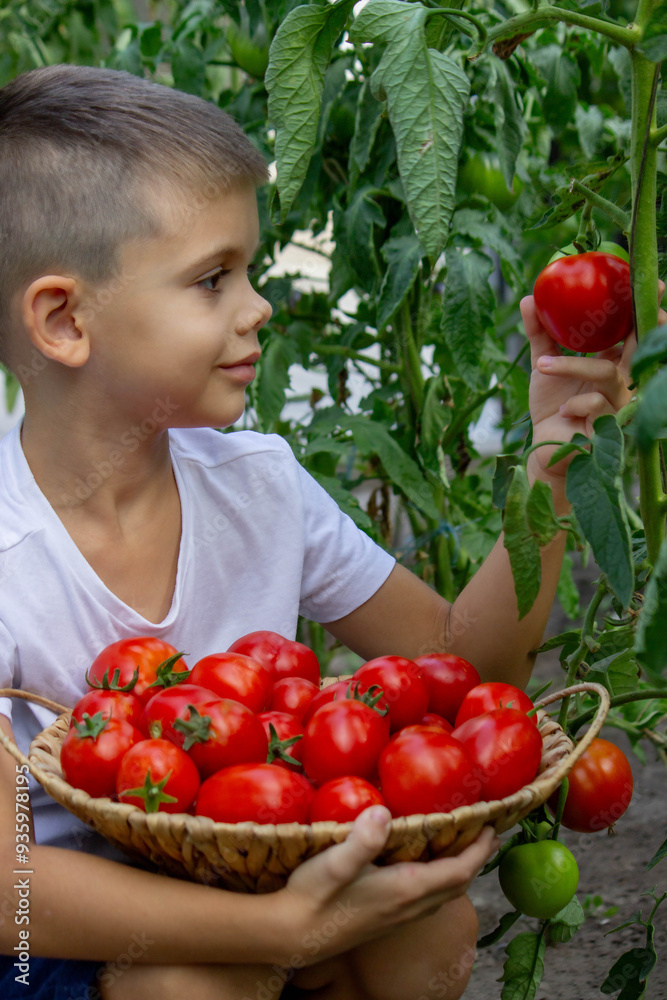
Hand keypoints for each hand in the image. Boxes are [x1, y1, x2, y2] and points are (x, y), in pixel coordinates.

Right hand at [273, 806, 498, 966]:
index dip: (480, 849)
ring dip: (457, 871)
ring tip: (459, 846)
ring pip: (442, 895)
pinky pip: (425, 901)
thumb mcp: (333, 862)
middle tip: (484, 832)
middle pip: (456, 884)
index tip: (494, 826)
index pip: (458, 871)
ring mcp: (396, 918)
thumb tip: (383, 812)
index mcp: (404, 890)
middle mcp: (407, 908)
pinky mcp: (383, 921)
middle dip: (475, 859)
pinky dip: (437, 881)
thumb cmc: (309, 896)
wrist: (287, 936)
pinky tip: (422, 868)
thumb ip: (361, 840)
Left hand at [521, 287, 666, 486]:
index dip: (641, 307)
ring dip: (572, 366)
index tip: (650, 282)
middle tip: (633, 303)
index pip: (632, 329)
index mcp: (612, 360)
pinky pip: (596, 405)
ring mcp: (619, 401)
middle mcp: (622, 378)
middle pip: (641, 345)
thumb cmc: (553, 406)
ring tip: (542, 365)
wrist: (545, 449)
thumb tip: (527, 299)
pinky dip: (576, 404)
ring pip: (606, 373)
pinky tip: (563, 410)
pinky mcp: (610, 425)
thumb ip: (540, 333)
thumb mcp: (544, 365)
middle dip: (642, 322)